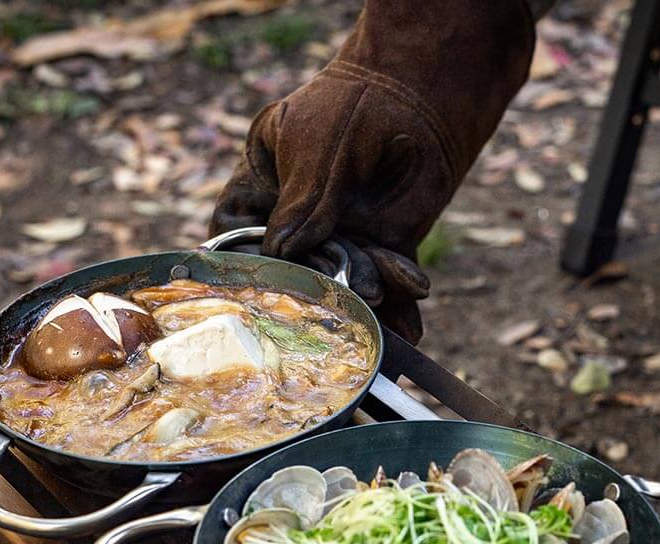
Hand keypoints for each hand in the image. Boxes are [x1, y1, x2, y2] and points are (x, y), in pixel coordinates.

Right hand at [210, 0, 535, 342]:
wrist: (424, 95)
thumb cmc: (353, 105)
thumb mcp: (315, 145)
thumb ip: (301, 201)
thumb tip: (279, 252)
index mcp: (259, 188)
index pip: (235, 237)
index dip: (241, 266)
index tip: (256, 286)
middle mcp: (296, 221)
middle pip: (292, 271)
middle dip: (317, 285)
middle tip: (340, 288)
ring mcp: (339, 237)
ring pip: (342, 285)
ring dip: (362, 302)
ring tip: (381, 303)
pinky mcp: (382, 247)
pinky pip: (386, 287)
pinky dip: (399, 309)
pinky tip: (410, 330)